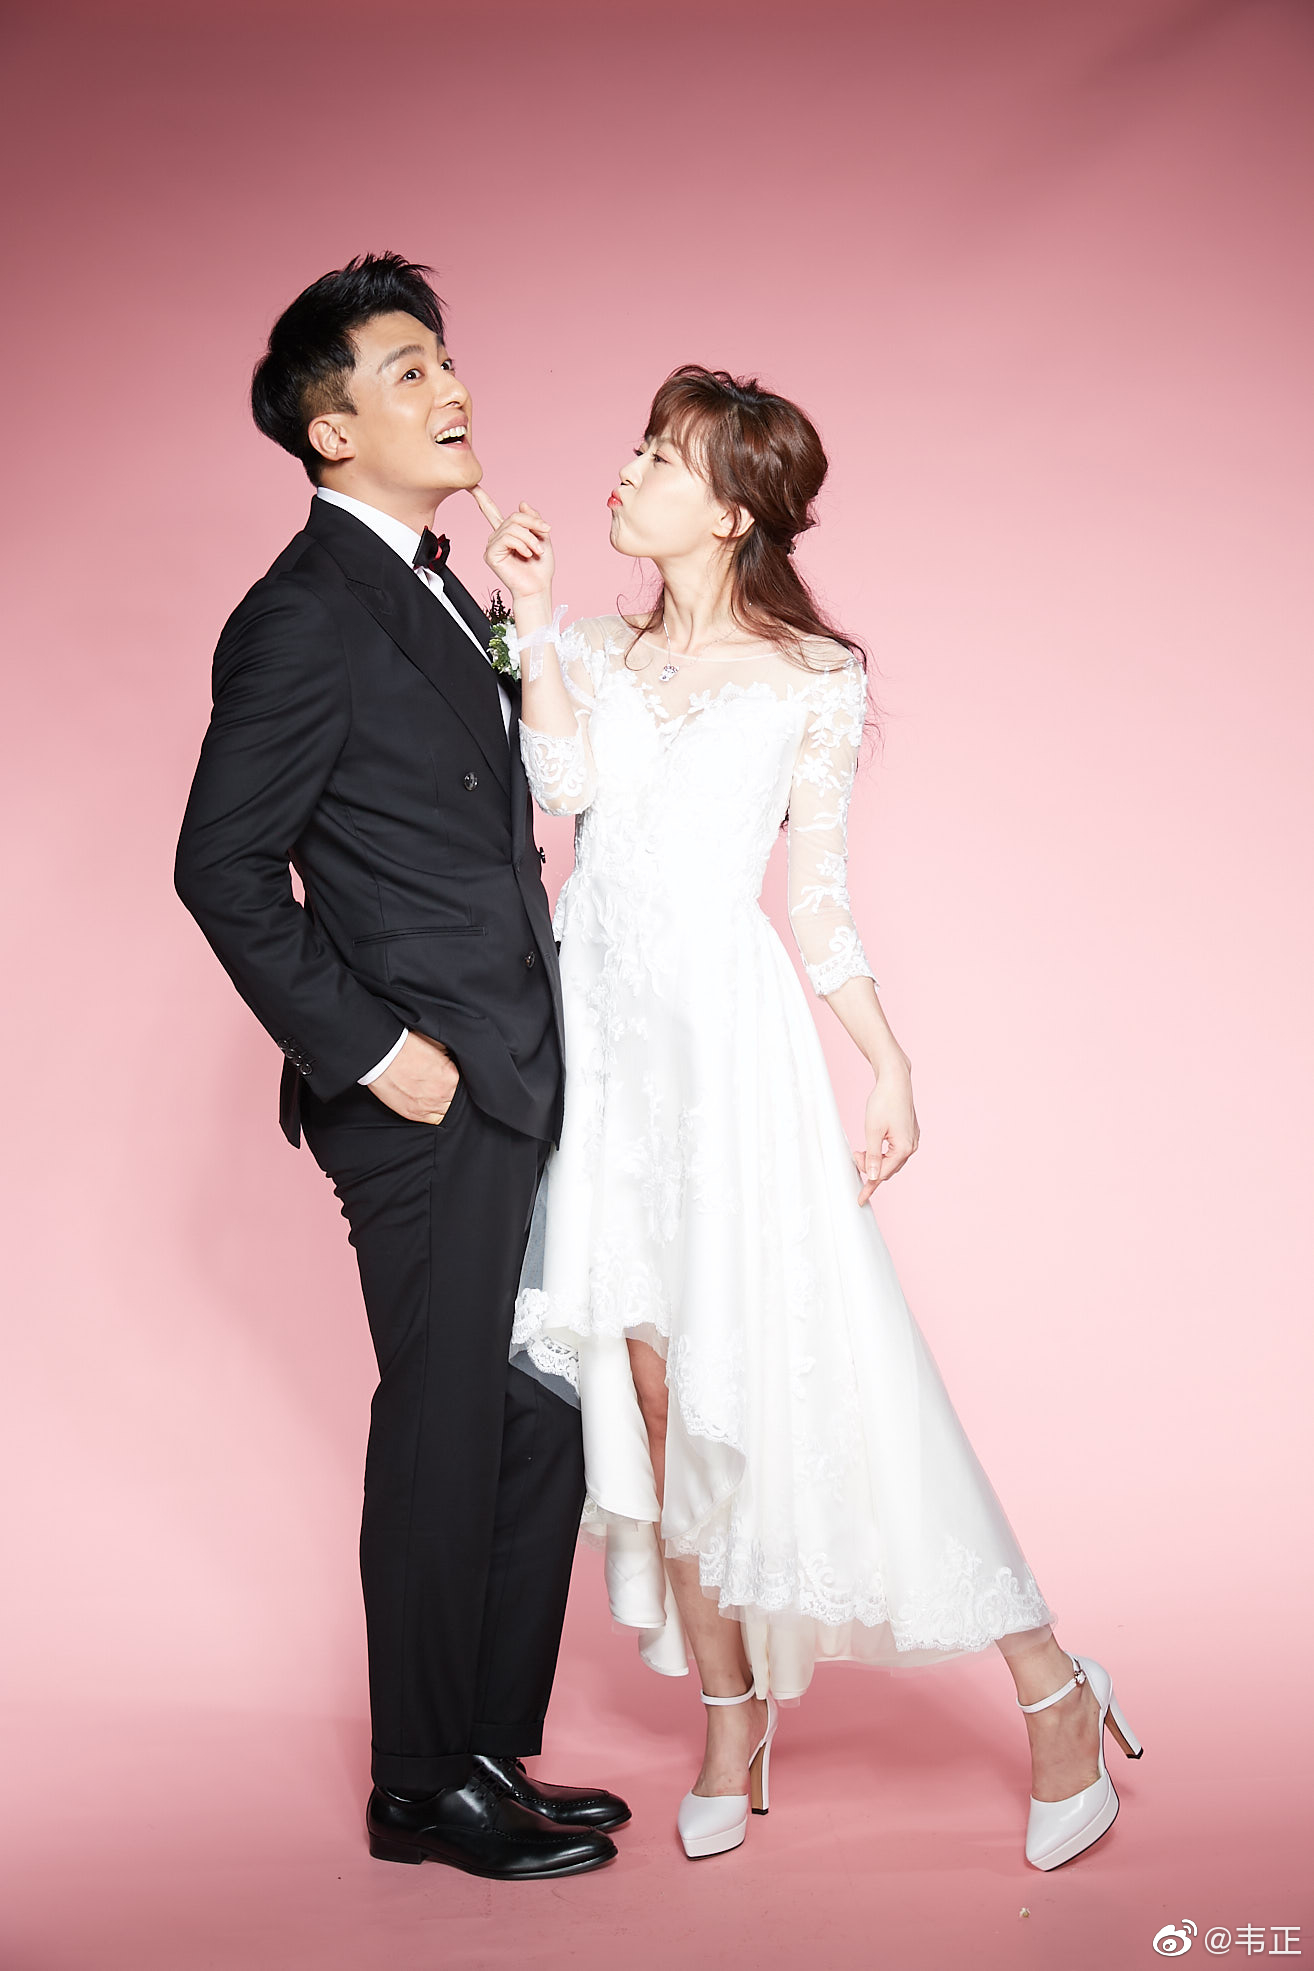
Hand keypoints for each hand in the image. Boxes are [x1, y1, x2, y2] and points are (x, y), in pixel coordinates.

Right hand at [368, 1031, 459, 1124]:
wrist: (382, 1056)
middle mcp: (443, 1094)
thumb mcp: (437, 1044)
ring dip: (443, 1105)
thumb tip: (454, 1060)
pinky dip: (433, 1114)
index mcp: (452, 1077)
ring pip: (446, 1112)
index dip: (456, 1080)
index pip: (463, 1084)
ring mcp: (428, 1106)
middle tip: (441, 1085)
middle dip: (451, 1092)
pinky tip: (430, 1105)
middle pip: (456, 1100)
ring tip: (435, 1095)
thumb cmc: (406, 1046)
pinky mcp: (414, 1114)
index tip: (449, 1076)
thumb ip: (449, 1056)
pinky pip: (432, 1121)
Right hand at [472, 488, 553, 601]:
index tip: (473, 486)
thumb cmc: (540, 568)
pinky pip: (507, 538)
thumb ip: (533, 520)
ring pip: (511, 528)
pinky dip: (522, 545)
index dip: (482, 499)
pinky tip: (526, 555)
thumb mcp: (542, 537)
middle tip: (545, 534)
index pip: (491, 513)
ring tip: (537, 551)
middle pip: (513, 518)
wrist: (538, 588)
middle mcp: (496, 538)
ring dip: (530, 538)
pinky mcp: (491, 555)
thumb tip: (522, 503)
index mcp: (507, 534)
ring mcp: (492, 546)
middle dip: (532, 524)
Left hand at [853, 1062, 918, 1202]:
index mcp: (904, 1148)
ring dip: (876, 1160)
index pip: (883, 1173)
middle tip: (855, 1155)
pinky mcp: (909, 1133)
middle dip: (870, 1167)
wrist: (895, 1080)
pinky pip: (895, 1151)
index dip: (869, 1185)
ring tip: (861, 1151)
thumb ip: (873, 1156)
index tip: (859, 1199)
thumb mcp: (873, 1131)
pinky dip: (883, 1153)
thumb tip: (873, 1176)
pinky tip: (873, 1148)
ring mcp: (912, 1140)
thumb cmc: (884, 1102)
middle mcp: (912, 1146)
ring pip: (892, 1160)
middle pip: (888, 1168)